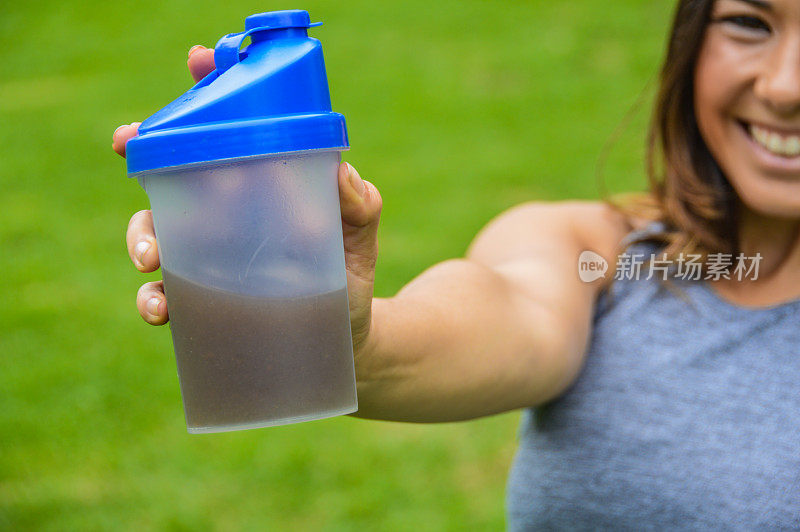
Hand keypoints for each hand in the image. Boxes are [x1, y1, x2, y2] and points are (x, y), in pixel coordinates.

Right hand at [115, 46, 382, 353]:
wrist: (347, 337)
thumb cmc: (348, 275)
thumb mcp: (360, 235)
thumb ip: (359, 205)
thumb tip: (342, 171)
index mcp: (259, 188)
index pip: (226, 135)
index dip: (209, 96)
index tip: (197, 62)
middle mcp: (224, 217)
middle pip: (173, 177)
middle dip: (148, 155)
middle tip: (131, 143)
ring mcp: (207, 258)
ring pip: (154, 234)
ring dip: (140, 236)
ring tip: (151, 256)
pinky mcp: (202, 304)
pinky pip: (162, 297)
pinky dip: (151, 300)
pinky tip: (161, 308)